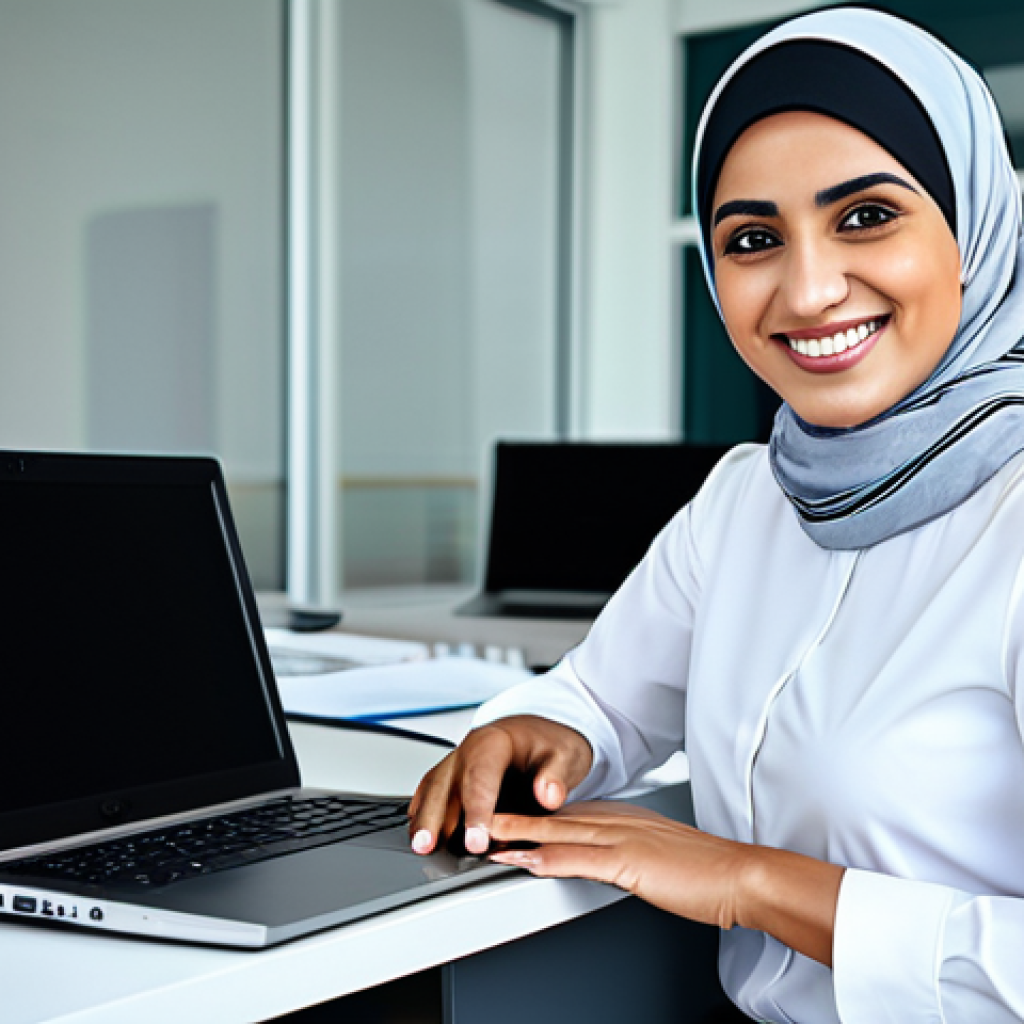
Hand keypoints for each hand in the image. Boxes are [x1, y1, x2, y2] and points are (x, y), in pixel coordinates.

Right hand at [407, 715, 592, 855]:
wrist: (536, 736)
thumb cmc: (547, 746)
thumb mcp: (565, 755)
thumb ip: (556, 776)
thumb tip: (548, 795)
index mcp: (493, 743)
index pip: (480, 779)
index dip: (476, 812)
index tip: (476, 841)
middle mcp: (466, 753)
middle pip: (444, 785)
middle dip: (434, 816)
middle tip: (428, 847)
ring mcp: (454, 766)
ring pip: (431, 792)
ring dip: (424, 820)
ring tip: (420, 849)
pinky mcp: (449, 781)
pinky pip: (429, 796)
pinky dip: (423, 816)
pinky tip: (420, 838)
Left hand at [489, 801, 751, 928]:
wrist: (741, 876)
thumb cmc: (707, 871)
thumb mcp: (659, 855)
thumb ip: (631, 853)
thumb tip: (612, 863)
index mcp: (625, 818)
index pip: (569, 814)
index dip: (535, 815)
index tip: (506, 816)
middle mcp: (619, 822)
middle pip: (556, 818)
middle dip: (515, 818)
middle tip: (481, 816)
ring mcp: (623, 840)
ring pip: (560, 833)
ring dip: (519, 834)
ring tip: (487, 836)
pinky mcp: (630, 863)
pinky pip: (580, 859)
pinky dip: (547, 858)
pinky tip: (524, 860)